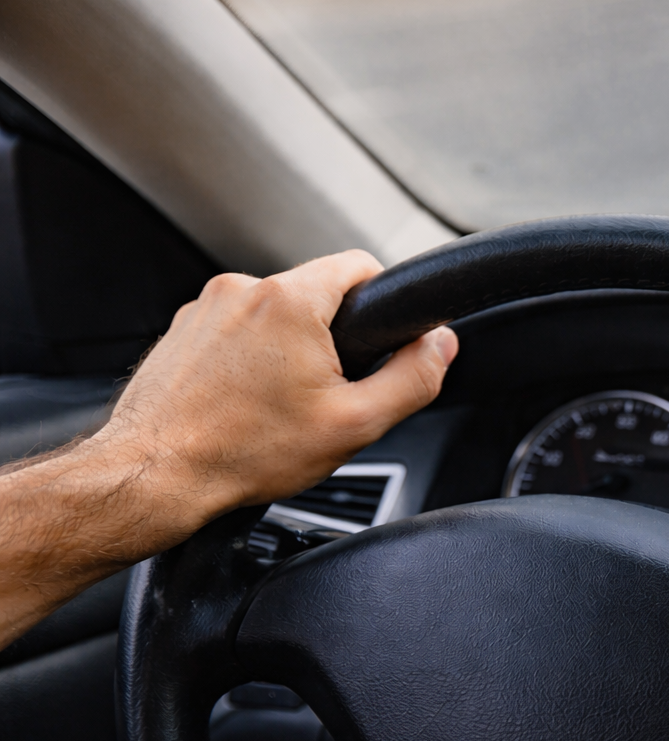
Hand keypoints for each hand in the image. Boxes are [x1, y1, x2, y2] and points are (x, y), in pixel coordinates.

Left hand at [0, 250, 455, 648]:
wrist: (155, 475)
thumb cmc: (244, 452)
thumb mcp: (356, 423)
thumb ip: (414, 377)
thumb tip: (440, 345)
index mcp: (291, 300)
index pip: (362, 265)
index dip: (384, 305)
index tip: (380, 344)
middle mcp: (243, 289)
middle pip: (318, 293)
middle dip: (334, 337)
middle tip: (328, 392)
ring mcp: (205, 307)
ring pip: (276, 314)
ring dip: (289, 349)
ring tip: (279, 405)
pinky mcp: (181, 330)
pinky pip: (237, 331)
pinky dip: (250, 360)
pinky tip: (245, 404)